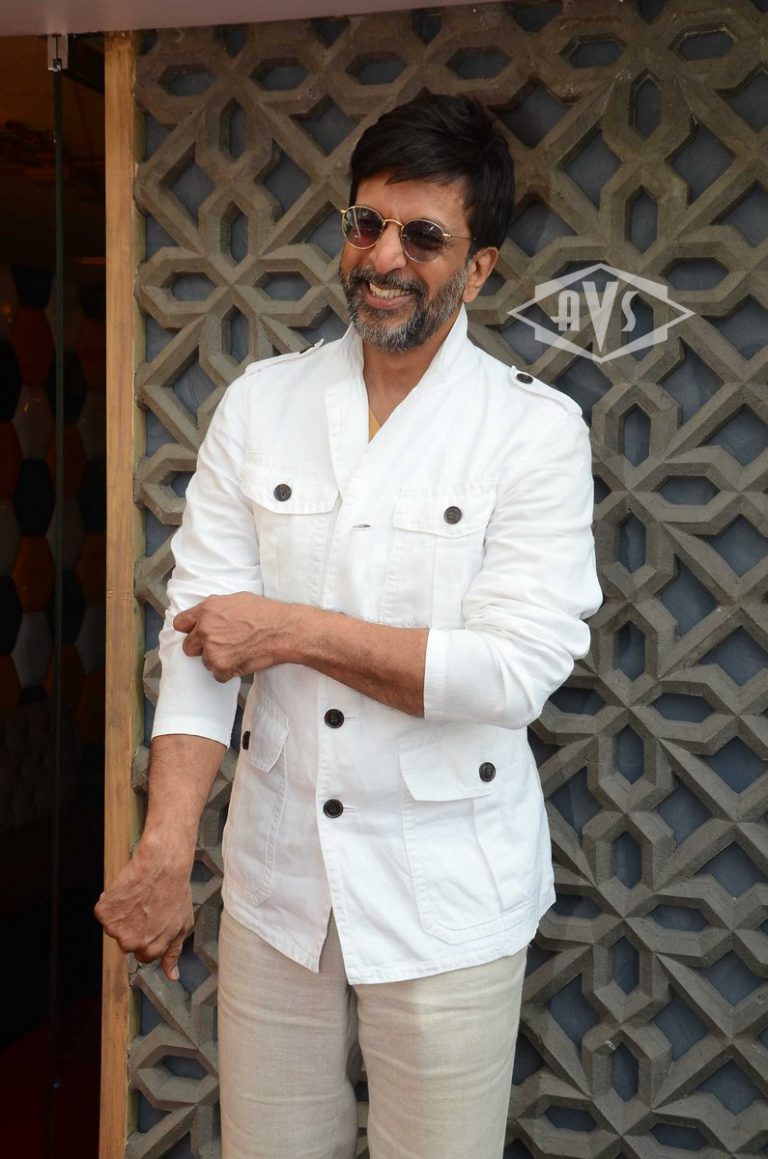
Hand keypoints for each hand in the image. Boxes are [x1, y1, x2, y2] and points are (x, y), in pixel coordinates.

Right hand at [95, 835, 193, 981]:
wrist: (163, 866)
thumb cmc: (176, 892)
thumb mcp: (182, 925)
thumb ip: (174, 953)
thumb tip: (172, 976)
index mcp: (150, 950)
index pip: (142, 954)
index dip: (148, 935)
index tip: (153, 920)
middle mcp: (131, 943)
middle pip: (126, 942)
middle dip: (134, 927)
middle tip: (147, 907)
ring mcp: (115, 928)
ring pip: (114, 926)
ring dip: (122, 914)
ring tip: (139, 897)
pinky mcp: (103, 912)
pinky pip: (104, 911)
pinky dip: (112, 901)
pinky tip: (127, 891)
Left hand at [174, 593, 294, 681]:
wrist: (283, 630)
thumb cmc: (266, 613)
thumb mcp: (237, 600)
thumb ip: (216, 609)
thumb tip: (208, 615)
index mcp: (207, 610)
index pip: (180, 623)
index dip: (189, 630)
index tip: (195, 634)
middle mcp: (204, 629)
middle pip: (188, 647)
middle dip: (202, 648)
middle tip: (221, 646)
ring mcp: (211, 649)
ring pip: (205, 662)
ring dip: (218, 660)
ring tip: (239, 651)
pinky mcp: (221, 666)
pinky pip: (218, 675)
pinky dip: (229, 672)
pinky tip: (242, 661)